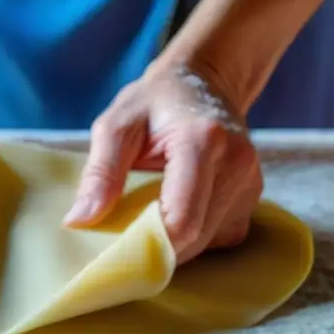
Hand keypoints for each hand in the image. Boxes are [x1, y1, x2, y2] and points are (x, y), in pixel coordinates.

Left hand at [63, 67, 261, 264]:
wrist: (205, 81)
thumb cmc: (155, 102)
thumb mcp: (116, 124)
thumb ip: (100, 171)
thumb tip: (80, 220)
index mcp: (202, 141)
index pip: (182, 219)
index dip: (149, 246)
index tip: (116, 251)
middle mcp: (236, 164)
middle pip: (195, 237)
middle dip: (157, 249)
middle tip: (123, 239)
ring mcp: (250, 183)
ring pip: (208, 242)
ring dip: (175, 244)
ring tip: (149, 217)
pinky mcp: (252, 197)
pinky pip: (220, 235)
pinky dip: (194, 235)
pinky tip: (176, 210)